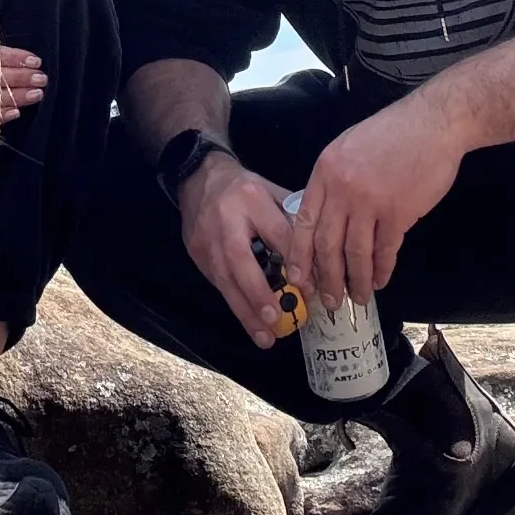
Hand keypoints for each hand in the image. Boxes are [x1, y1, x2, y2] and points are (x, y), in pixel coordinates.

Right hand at [0, 47, 46, 122]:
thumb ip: (0, 52)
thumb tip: (28, 57)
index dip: (17, 58)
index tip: (36, 62)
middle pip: (1, 76)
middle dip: (23, 77)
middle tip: (42, 79)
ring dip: (19, 96)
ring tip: (38, 94)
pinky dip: (3, 114)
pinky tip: (16, 113)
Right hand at [178, 152, 294, 349]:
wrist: (198, 177)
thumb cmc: (244, 188)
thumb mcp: (271, 192)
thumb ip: (291, 220)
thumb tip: (318, 256)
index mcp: (251, 198)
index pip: (277, 233)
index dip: (294, 262)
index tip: (311, 289)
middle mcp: (225, 219)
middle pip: (240, 259)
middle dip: (258, 292)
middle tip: (276, 318)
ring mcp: (206, 238)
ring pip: (224, 279)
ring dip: (245, 311)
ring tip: (265, 337)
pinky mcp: (196, 253)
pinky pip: (217, 283)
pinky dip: (235, 303)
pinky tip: (249, 321)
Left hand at [287, 95, 466, 310]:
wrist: (432, 123)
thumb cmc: (393, 133)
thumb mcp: (348, 147)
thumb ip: (334, 180)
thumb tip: (325, 217)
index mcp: (325, 171)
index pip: (304, 221)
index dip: (299, 254)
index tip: (298, 278)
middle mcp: (342, 188)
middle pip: (326, 244)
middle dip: (326, 278)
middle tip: (329, 301)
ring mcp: (370, 201)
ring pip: (355, 253)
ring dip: (356, 280)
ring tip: (358, 297)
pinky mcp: (398, 212)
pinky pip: (385, 250)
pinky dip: (381, 269)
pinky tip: (381, 280)